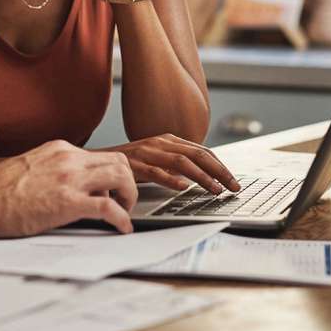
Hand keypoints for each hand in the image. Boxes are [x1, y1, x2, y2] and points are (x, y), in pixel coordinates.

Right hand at [0, 140, 137, 234]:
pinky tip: (122, 228)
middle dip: (128, 182)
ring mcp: (69, 179)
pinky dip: (122, 219)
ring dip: (130, 197)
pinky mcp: (68, 202)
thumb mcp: (32, 168)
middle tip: (124, 201)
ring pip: (121, 176)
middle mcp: (68, 159)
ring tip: (125, 213)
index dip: (113, 174)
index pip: (101, 155)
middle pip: (119, 161)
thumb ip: (56, 172)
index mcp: (60, 150)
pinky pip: (109, 208)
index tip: (113, 189)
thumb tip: (71, 187)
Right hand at [104, 135, 239, 194]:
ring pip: (182, 163)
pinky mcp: (134, 164)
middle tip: (232, 187)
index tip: (233, 180)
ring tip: (215, 190)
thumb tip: (201, 175)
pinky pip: (156, 172)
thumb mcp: (156, 158)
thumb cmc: (129, 162)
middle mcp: (160, 143)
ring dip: (202, 177)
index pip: (202, 151)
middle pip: (197, 155)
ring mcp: (147, 152)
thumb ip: (175, 163)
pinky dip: (171, 179)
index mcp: (168, 140)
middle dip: (219, 171)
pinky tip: (183, 188)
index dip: (220, 166)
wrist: (97, 160)